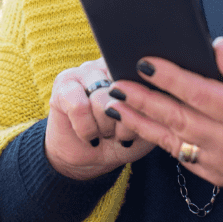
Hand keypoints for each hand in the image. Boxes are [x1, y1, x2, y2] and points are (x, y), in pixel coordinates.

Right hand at [45, 57, 155, 180]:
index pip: (143, 77)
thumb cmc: (124, 138)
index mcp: (133, 68)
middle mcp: (109, 62)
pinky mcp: (63, 84)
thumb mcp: (147, 125)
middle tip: (118, 131)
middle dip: (124, 122)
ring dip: (105, 127)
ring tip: (105, 132)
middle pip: (123, 91)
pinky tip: (89, 135)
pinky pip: (79, 107)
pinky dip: (87, 129)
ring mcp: (85, 70)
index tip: (140, 122)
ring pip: (101, 100)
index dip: (142, 107)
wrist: (92, 158)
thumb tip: (159, 86)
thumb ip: (154, 104)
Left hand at [102, 37, 222, 187]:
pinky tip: (141, 123)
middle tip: (118, 83)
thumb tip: (215, 45)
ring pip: (173, 140)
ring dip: (141, 121)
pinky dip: (159, 139)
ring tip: (116, 103)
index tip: (145, 63)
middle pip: (179, 118)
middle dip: (144, 99)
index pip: (199, 93)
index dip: (170, 77)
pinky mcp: (217, 174)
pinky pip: (181, 155)